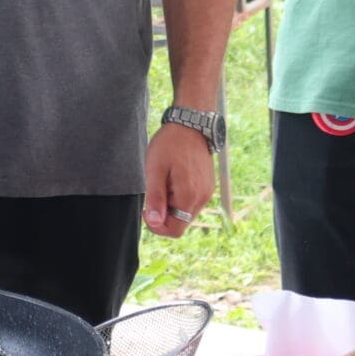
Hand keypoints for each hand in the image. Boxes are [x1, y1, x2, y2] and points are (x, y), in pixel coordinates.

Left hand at [143, 122, 212, 237]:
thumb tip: (154, 222)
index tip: (146, 210)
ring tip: (163, 183)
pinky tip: (172, 180)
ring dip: (171, 206)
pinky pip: (192, 202)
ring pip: (186, 213)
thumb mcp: (155, 170)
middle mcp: (202, 198)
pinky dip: (180, 198)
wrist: (190, 125)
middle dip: (164, 216)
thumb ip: (155, 198)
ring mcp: (207, 192)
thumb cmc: (170, 144)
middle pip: (181, 223)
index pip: (175, 230)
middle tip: (153, 194)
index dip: (157, 227)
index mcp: (189, 196)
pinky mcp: (208, 186)